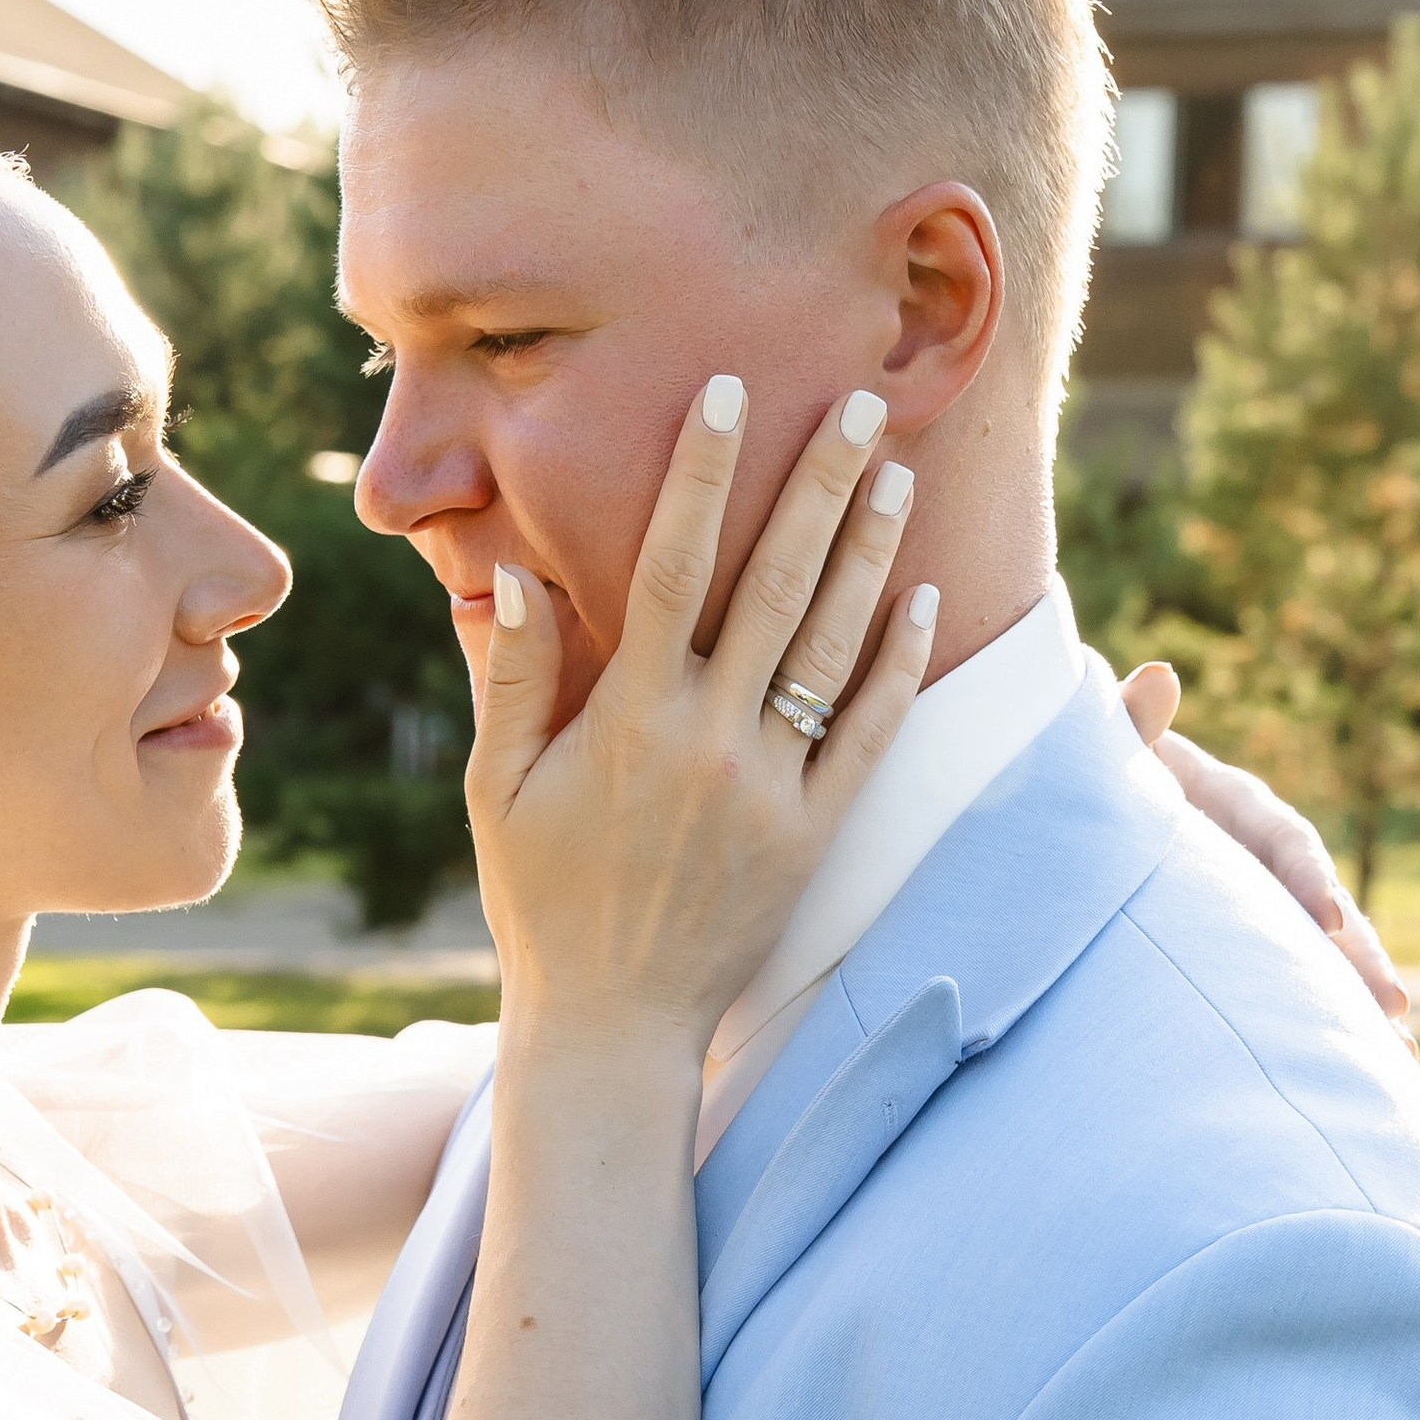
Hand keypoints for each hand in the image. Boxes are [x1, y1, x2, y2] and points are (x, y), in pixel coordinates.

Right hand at [469, 384, 936, 1055]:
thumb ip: (509, 679)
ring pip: (831, 648)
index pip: (672, 566)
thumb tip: (510, 574)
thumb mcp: (499, 790)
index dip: (702, 473)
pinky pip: (867, 737)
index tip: (727, 395)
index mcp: (628, 719)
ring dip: (869, 553)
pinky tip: (921, 602)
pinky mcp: (813, 837)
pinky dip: (897, 668)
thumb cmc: (541, 901)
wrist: (612, 1024)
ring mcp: (770, 790)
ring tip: (899, 473)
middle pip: (775, 585)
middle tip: (857, 401)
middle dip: (818, 483)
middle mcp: (709, 742)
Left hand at [1119, 663, 1411, 1039]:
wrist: (1083, 804)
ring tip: (1400, 1055)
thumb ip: (1128, 721)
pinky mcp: (1249, 938)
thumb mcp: (1106, 745)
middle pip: (1323, 905)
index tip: (1325, 918)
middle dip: (1357, 957)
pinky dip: (1328, 1018)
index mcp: (1234, 805)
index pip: (1282, 839)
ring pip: (1322, 952)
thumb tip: (1156, 677)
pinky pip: (1295, 979)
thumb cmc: (1093, 772)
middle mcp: (1262, 856)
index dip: (1307, 876)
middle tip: (1391, 1007)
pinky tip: (1367, 1065)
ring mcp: (1261, 901)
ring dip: (1359, 1001)